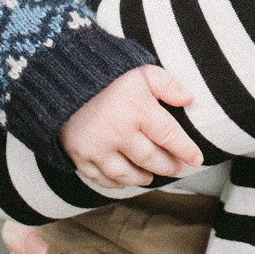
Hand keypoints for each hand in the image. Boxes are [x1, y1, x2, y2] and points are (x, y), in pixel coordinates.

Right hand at [59, 65, 202, 187]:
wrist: (57, 75)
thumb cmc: (105, 71)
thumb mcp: (140, 69)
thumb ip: (167, 84)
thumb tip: (190, 99)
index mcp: (138, 110)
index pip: (170, 137)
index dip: (186, 150)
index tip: (197, 160)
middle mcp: (120, 133)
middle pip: (151, 159)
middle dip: (168, 166)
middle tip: (177, 168)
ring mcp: (98, 148)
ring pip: (128, 174)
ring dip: (143, 178)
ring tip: (152, 176)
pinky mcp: (79, 156)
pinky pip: (102, 179)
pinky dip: (116, 183)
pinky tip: (125, 180)